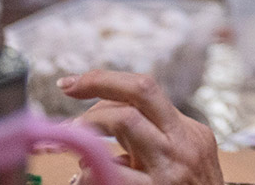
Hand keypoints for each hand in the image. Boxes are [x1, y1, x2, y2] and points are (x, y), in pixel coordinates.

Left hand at [61, 70, 222, 184]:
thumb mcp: (184, 157)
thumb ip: (155, 136)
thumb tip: (104, 121)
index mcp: (186, 131)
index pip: (144, 89)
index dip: (104, 80)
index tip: (72, 84)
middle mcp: (180, 142)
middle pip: (138, 92)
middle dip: (96, 86)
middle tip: (67, 99)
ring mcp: (168, 167)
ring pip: (125, 120)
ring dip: (89, 126)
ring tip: (73, 142)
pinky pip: (113, 171)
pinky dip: (90, 170)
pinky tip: (85, 176)